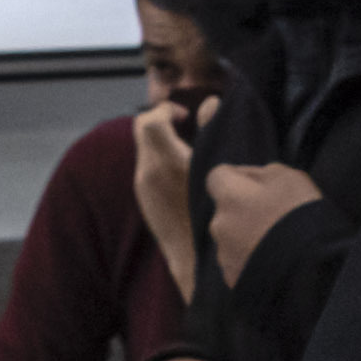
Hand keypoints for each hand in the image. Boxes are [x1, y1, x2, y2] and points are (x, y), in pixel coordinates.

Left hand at [125, 100, 213, 296]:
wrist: (196, 257)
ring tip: (184, 147)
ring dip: (159, 140)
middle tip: (182, 124)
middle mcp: (149, 173)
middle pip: (141, 130)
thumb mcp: (219, 170)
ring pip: (142, 149)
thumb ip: (212, 131)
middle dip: (160, 120)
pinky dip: (157, 158)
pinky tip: (179, 170)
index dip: (165, 110)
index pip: (151, 122)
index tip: (183, 116)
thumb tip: (210, 103)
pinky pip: (145, 167)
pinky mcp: (143, 199)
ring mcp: (142, 187)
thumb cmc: (216, 213)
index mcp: (168, 164)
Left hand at [192, 157, 324, 256]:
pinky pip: (238, 264)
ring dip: (247, 237)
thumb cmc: (301, 215)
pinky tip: (276, 263)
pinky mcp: (232, 279)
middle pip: (225, 210)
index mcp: (229, 195)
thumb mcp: (290, 178)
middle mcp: (219, 224)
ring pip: (231, 239)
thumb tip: (253, 177)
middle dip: (244, 210)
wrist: (308, 269)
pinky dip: (251, 261)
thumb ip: (265, 173)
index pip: (218, 176)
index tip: (259, 184)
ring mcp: (224, 255)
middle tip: (275, 217)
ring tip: (279, 244)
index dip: (238, 177)